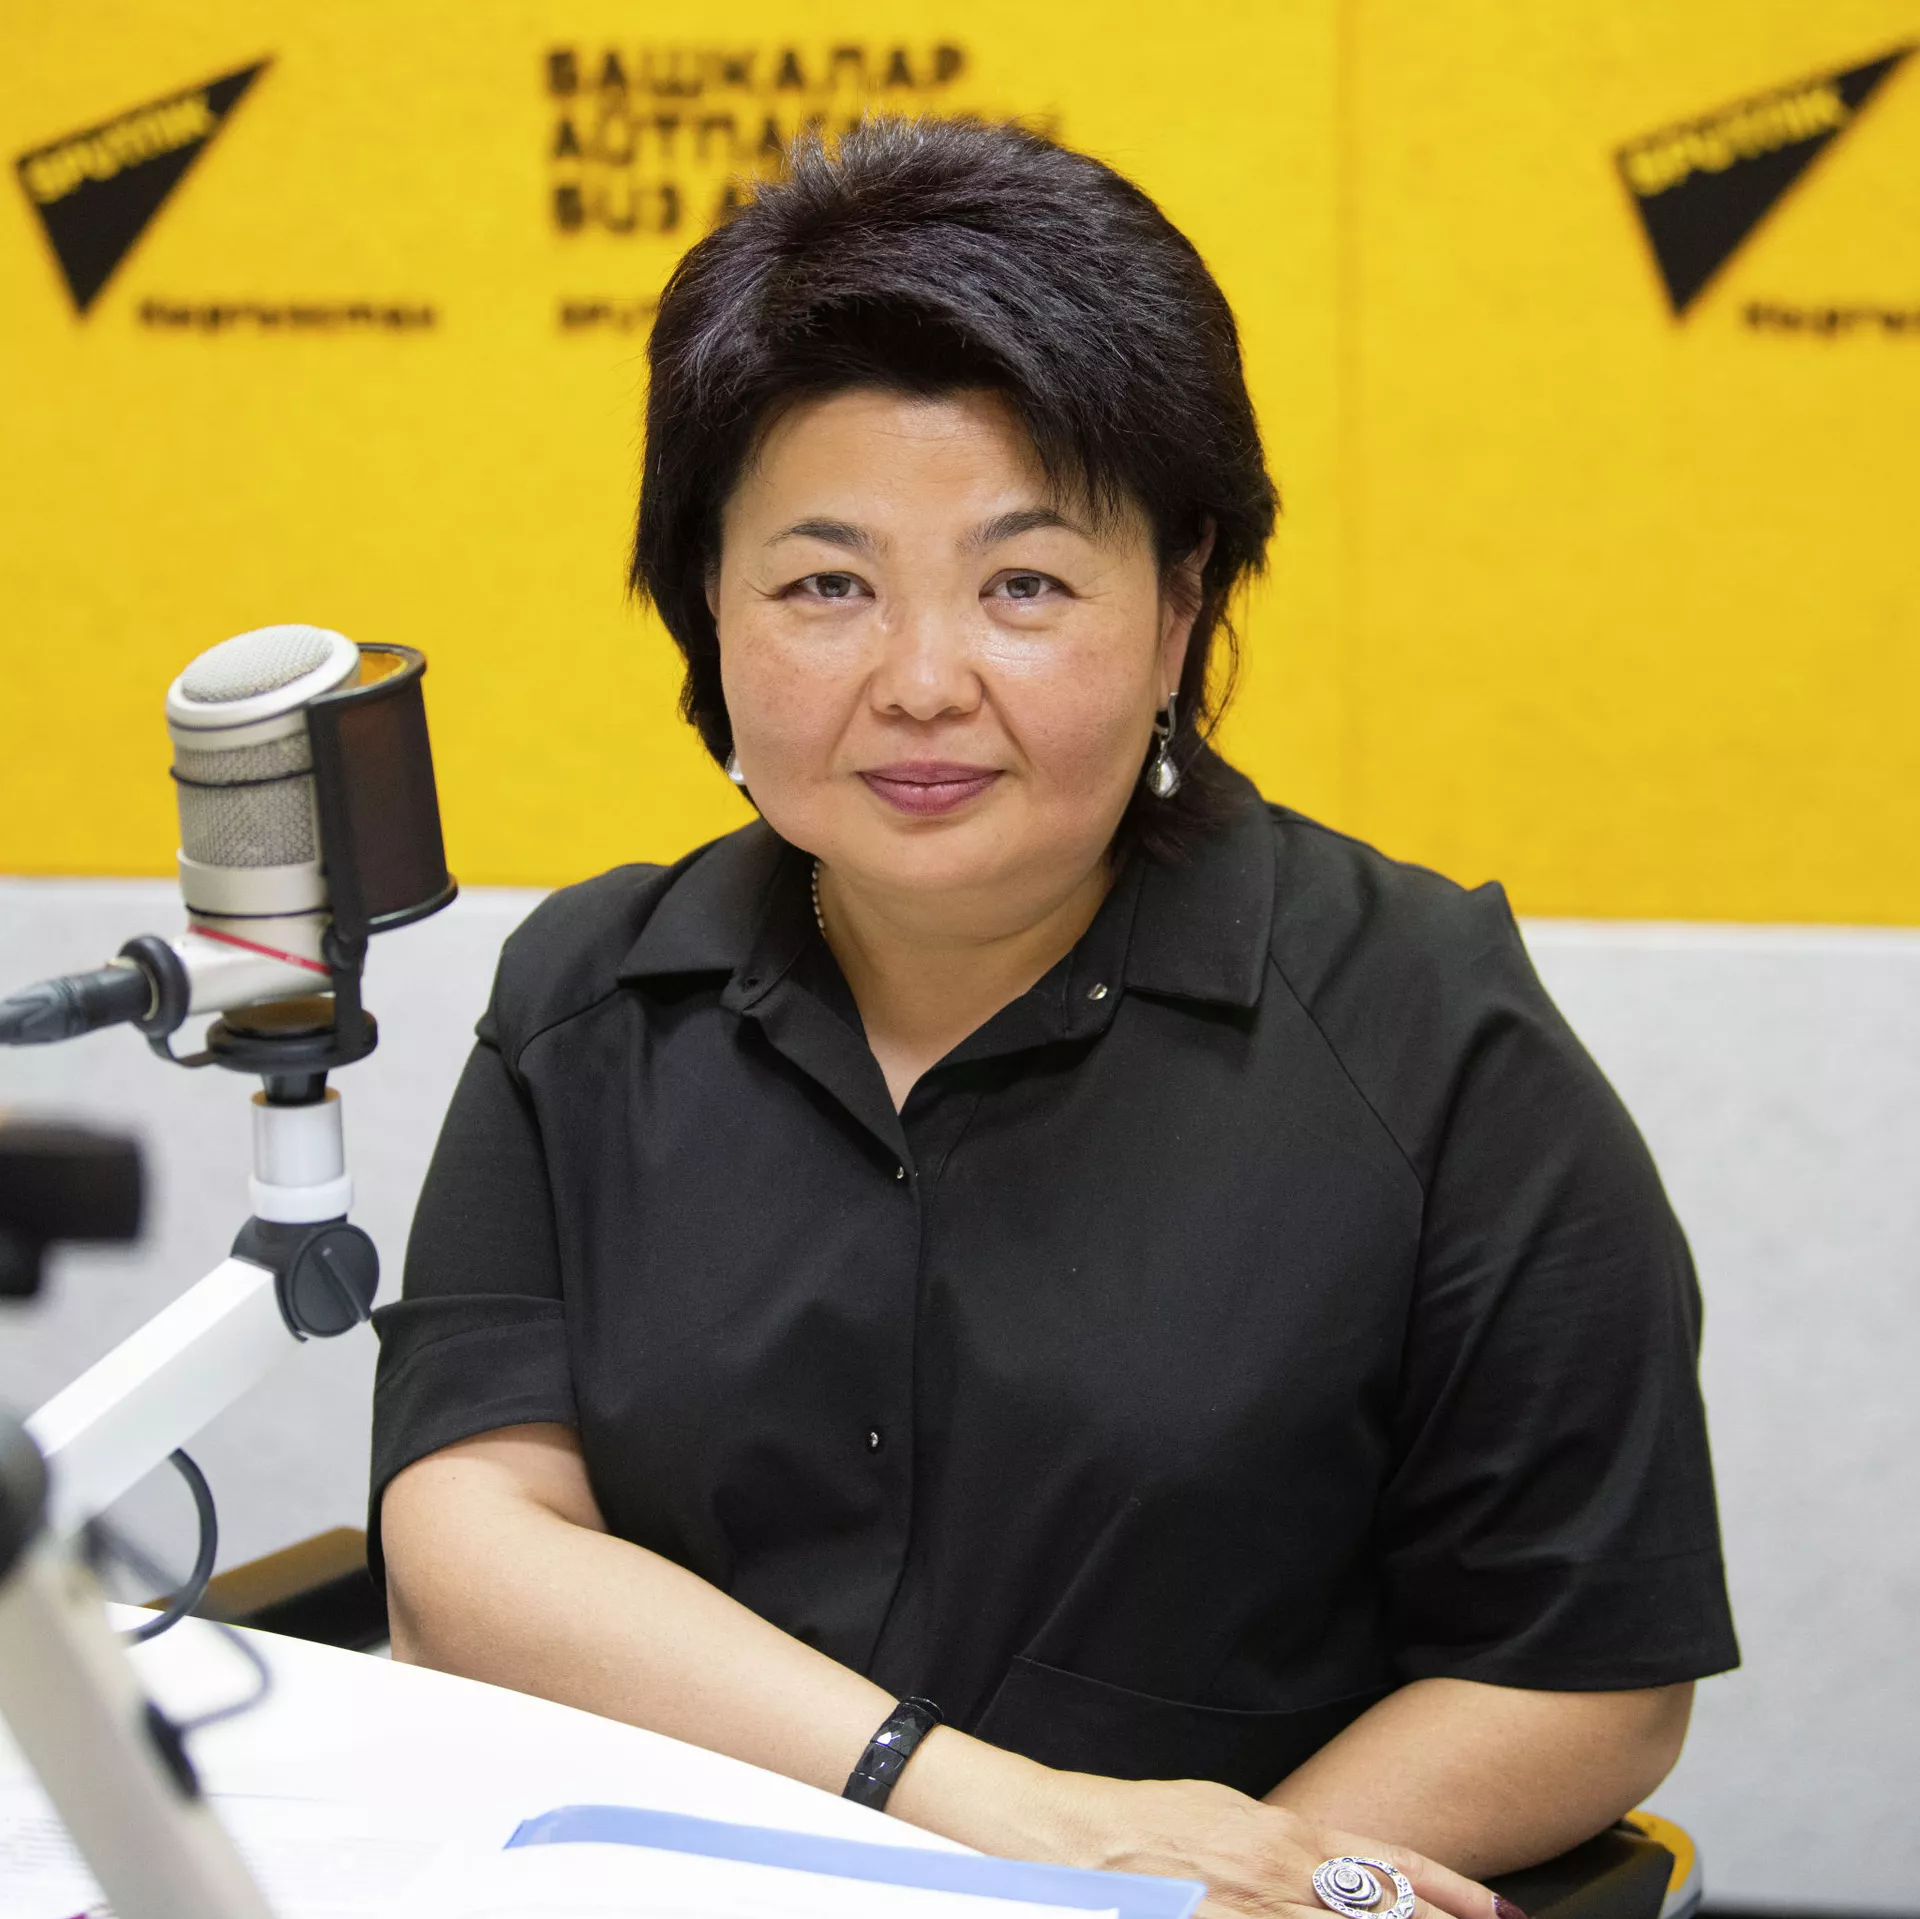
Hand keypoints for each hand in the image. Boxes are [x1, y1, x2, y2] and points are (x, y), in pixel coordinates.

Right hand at [1047, 1773, 1515, 1918]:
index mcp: (1288, 1835)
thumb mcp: (1235, 1812)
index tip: (1497, 1912)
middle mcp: (1281, 1878)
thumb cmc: (1153, 1822)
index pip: (1392, 1863)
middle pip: (1384, 1913)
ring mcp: (1252, 1914)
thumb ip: (1291, 1842)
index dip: (1452, 1891)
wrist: (1080, 1839)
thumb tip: (1339, 1863)